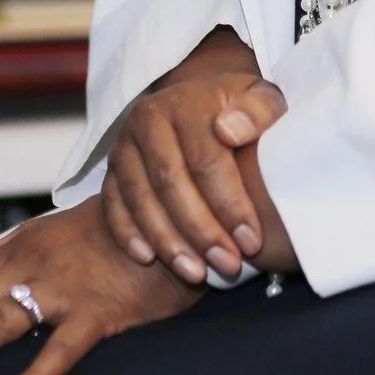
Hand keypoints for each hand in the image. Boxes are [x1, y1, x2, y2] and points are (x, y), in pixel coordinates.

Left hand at [0, 197, 197, 374]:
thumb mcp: (57, 236)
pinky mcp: (103, 310)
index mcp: (21, 245)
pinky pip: (66, 346)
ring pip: (0, 321)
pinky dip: (38, 373)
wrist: (179, 211)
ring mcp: (67, 286)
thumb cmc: (117, 233)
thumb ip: (17, 259)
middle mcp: (34, 262)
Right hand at [103, 67, 288, 285]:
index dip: (229, 203)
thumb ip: (261, 110)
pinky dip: (128, 235)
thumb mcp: (263, 100)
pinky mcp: (111, 170)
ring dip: (168, 241)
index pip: (206, 158)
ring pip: (140, 198)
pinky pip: (112, 206)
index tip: (251, 241)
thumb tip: (231, 131)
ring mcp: (125, 145)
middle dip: (201, 230)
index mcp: (187, 101)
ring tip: (197, 273)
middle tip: (228, 264)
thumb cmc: (242, 113)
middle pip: (171, 181)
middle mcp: (149, 119)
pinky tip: (151, 260)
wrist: (203, 106)